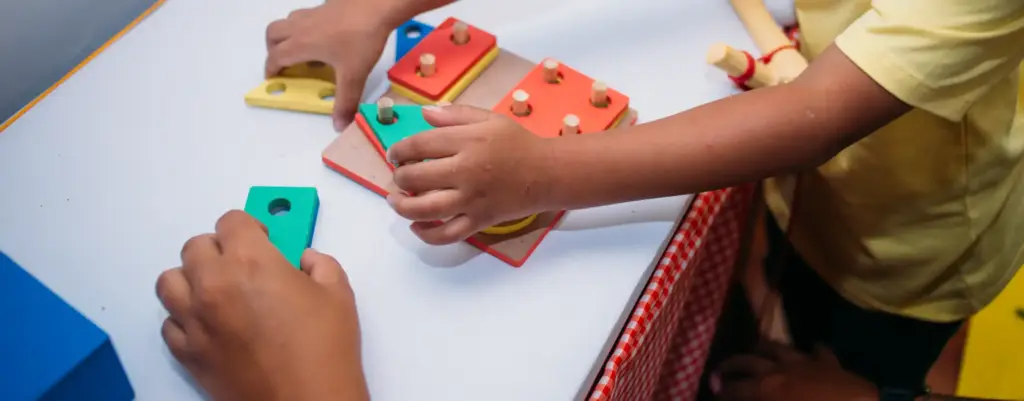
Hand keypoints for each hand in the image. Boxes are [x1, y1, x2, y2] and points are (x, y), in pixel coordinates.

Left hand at [156, 211, 366, 400]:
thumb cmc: (326, 349)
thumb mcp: (338, 293)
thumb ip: (319, 263)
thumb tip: (304, 259)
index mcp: (251, 261)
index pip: (231, 221)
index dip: (249, 226)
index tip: (263, 240)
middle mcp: (213, 284)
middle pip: (196, 247)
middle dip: (220, 249)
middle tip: (243, 265)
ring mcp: (195, 320)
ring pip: (170, 281)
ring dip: (192, 278)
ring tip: (216, 290)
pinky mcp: (188, 352)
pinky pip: (169, 322)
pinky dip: (184, 317)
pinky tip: (210, 323)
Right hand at [265, 3, 389, 129]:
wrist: (378, 5)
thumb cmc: (361, 38)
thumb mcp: (354, 75)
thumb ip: (345, 101)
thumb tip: (339, 125)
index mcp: (302, 44)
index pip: (275, 57)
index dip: (271, 69)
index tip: (273, 79)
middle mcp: (302, 26)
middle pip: (273, 34)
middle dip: (273, 49)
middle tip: (285, 63)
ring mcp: (314, 12)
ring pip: (289, 21)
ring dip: (289, 35)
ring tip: (306, 50)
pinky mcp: (327, 4)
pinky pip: (308, 15)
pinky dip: (308, 25)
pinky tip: (328, 35)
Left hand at [385, 105, 554, 244]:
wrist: (548, 173)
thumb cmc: (517, 143)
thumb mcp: (489, 119)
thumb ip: (455, 115)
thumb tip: (423, 113)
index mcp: (467, 142)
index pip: (418, 146)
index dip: (398, 151)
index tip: (395, 155)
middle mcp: (466, 172)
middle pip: (415, 178)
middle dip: (399, 178)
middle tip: (400, 176)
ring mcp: (472, 200)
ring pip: (425, 210)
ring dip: (402, 207)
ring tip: (396, 201)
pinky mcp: (479, 221)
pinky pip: (447, 235)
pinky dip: (427, 235)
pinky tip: (416, 226)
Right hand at [712, 342, 876, 400]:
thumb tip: (743, 398)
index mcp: (766, 389)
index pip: (734, 388)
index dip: (721, 391)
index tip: (713, 391)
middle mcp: (779, 370)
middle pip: (748, 362)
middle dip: (731, 366)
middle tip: (720, 371)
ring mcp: (806, 363)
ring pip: (777, 348)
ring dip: (762, 348)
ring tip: (754, 349)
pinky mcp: (830, 365)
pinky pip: (819, 352)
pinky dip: (812, 352)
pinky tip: (812, 350)